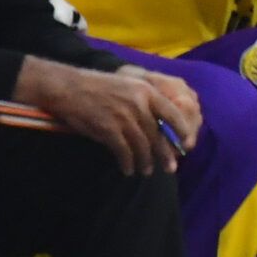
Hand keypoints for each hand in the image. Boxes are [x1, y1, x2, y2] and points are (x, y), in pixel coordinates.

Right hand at [12, 59, 197, 174]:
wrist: (68, 87)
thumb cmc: (99, 87)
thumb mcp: (129, 85)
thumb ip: (146, 102)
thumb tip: (162, 125)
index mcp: (147, 92)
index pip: (173, 114)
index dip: (182, 131)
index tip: (188, 145)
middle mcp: (139, 104)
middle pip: (158, 134)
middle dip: (165, 154)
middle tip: (171, 168)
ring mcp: (124, 116)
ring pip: (142, 145)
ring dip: (145, 161)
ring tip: (146, 171)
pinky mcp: (108, 128)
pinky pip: (123, 151)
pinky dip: (127, 163)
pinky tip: (128, 169)